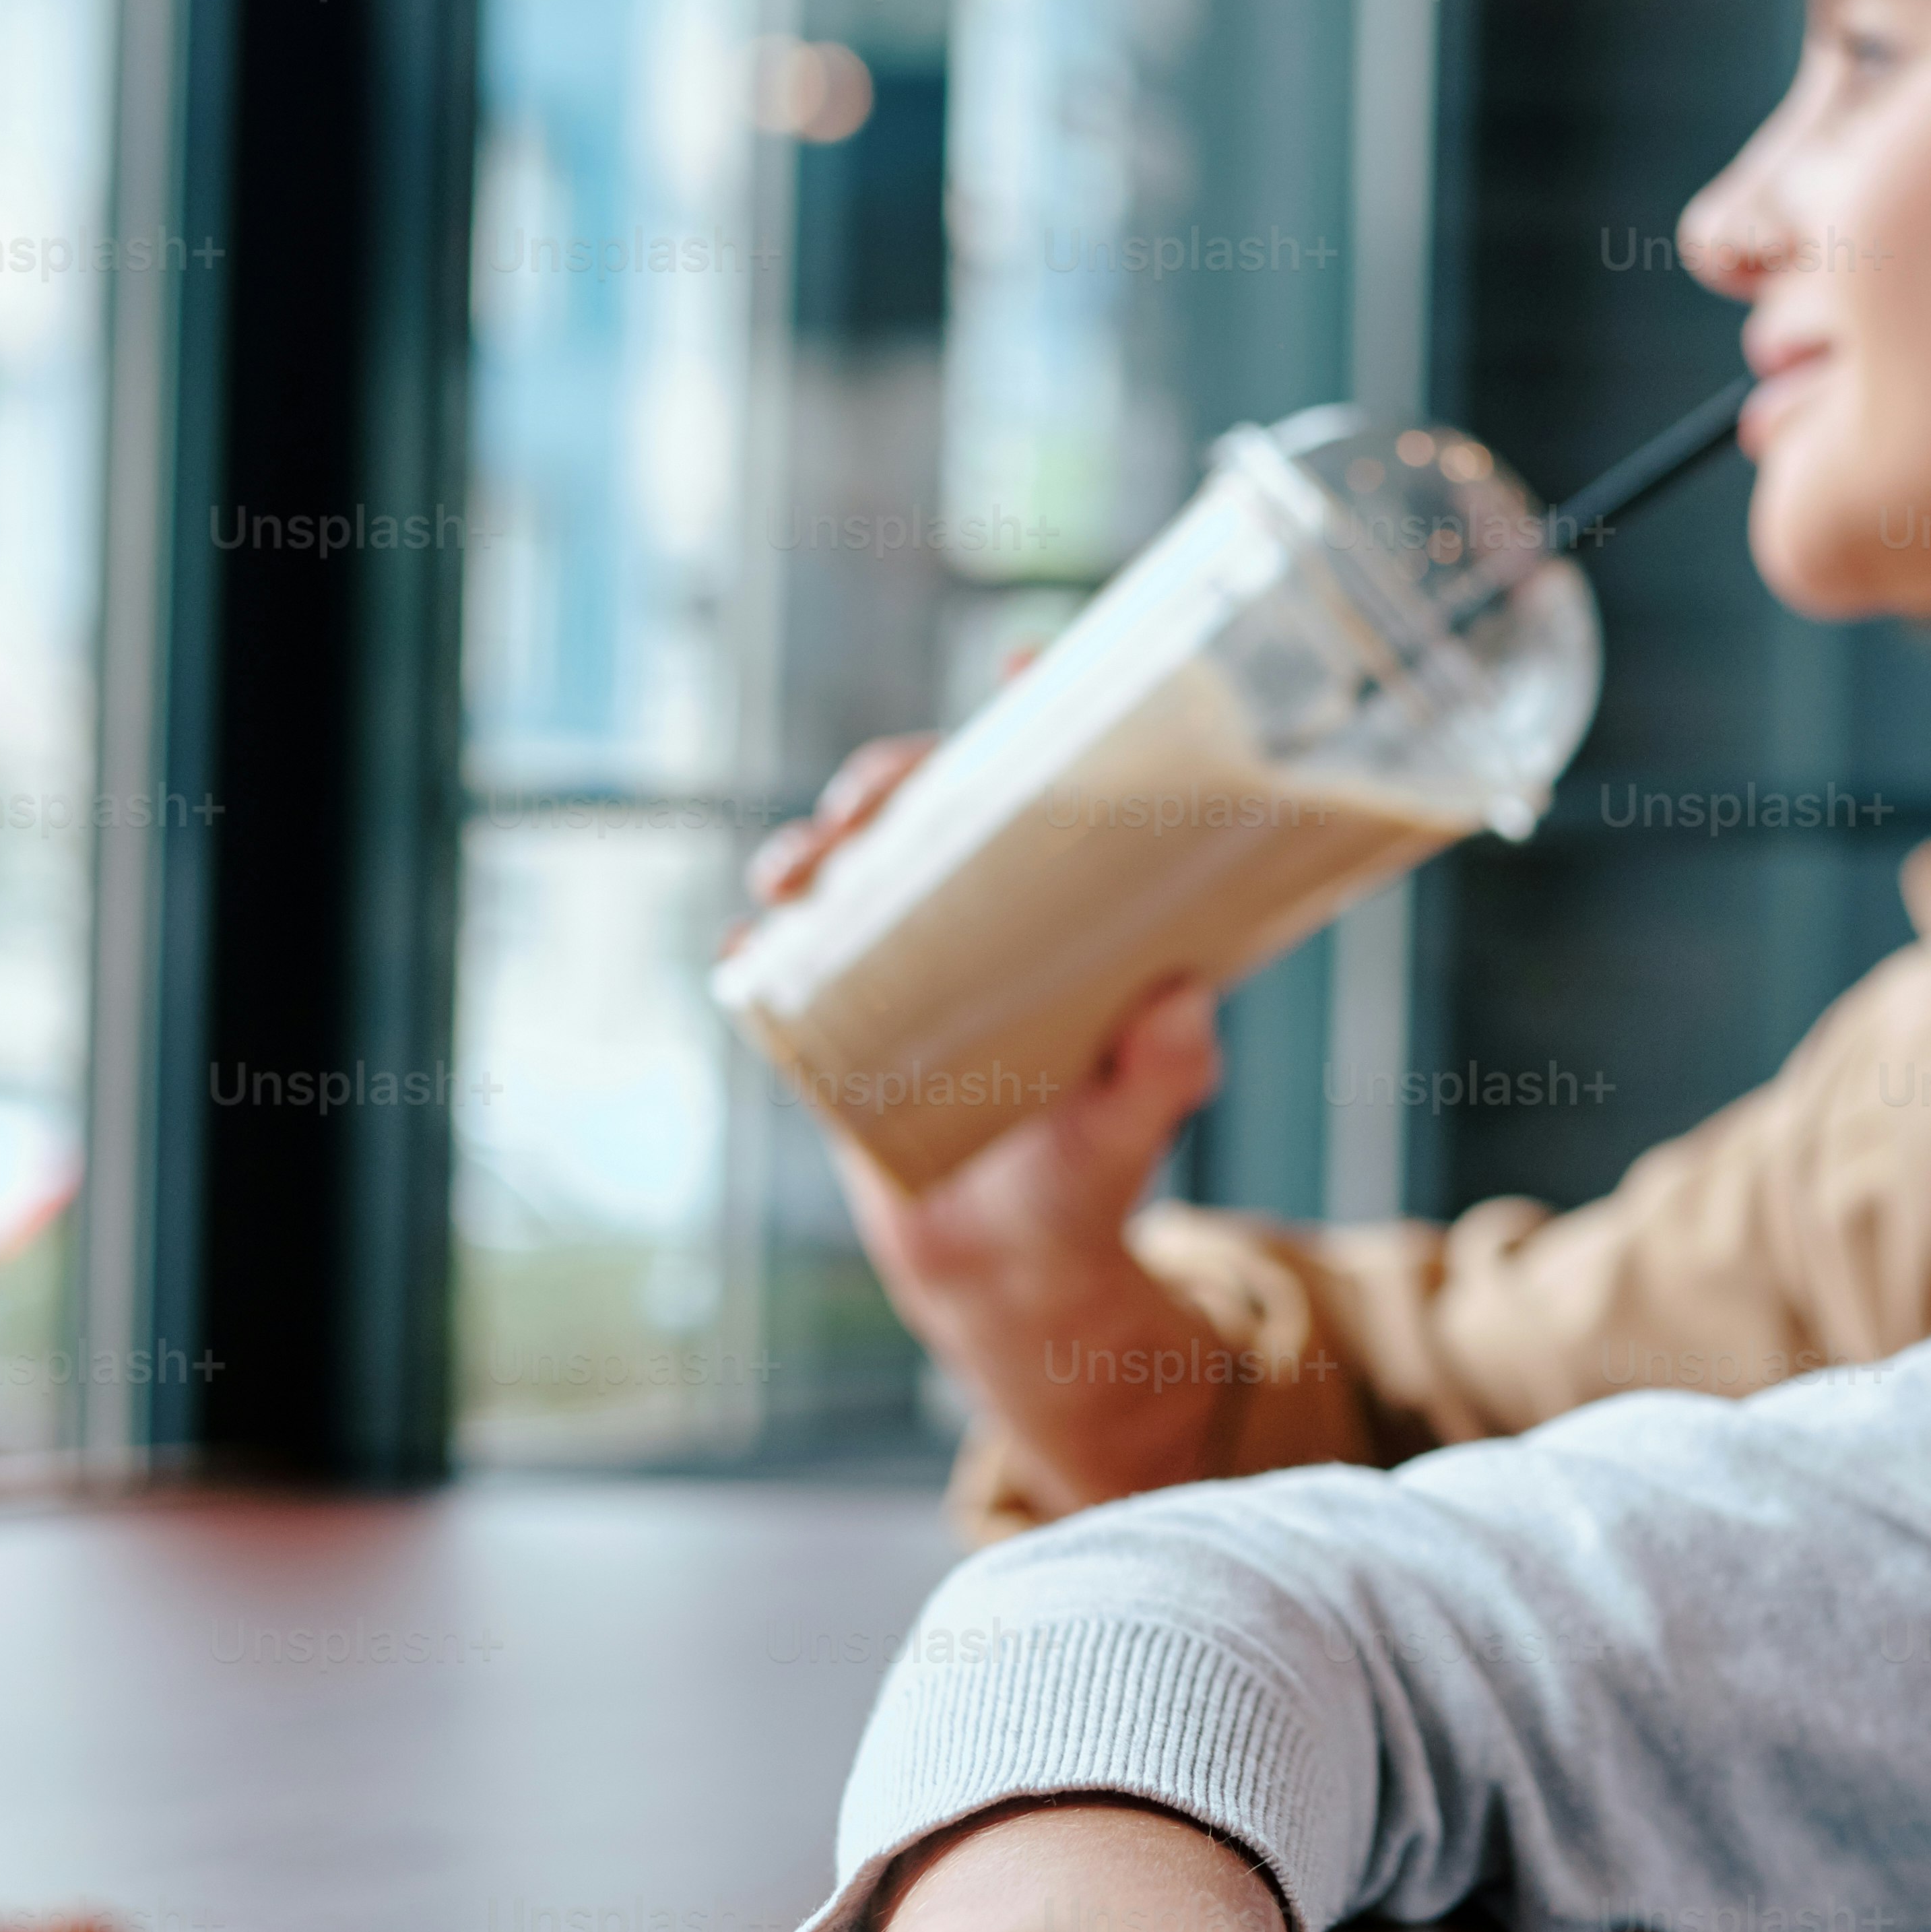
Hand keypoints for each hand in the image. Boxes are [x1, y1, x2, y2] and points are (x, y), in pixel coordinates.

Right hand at [727, 734, 1243, 1511]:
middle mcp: (985, 919)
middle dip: (891, 778)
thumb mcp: (1140, 1126)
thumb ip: (1169, 1073)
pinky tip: (748, 937)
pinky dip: (757, 941)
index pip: (1055, 787)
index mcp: (1069, 915)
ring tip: (802, 870)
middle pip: (933, 804)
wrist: (1007, 1269)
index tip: (1024, 662)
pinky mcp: (845, 1017)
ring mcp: (908, 961)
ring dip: (815, 845)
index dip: (1039, 710)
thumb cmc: (1091, 1183)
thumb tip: (1181, 1005)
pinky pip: (789, 961)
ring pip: (853, 865)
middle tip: (870, 802)